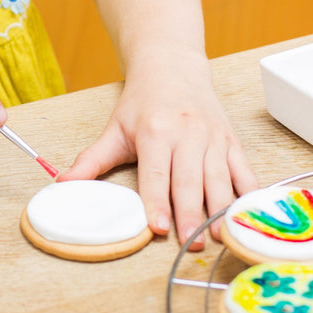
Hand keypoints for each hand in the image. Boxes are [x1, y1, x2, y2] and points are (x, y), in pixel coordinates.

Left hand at [59, 59, 258, 250]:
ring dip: (220, 211)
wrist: (172, 66)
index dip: (157, 201)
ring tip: (220, 238)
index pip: (156, 173)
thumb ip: (91, 160)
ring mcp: (213, 138)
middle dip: (190, 215)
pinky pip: (245, 171)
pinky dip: (250, 195)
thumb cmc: (142, 103)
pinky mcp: (232, 141)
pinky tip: (250, 216)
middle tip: (191, 246)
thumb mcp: (114, 128)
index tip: (159, 228)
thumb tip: (62, 183)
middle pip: (189, 181)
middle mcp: (187, 134)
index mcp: (155, 131)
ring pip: (219, 180)